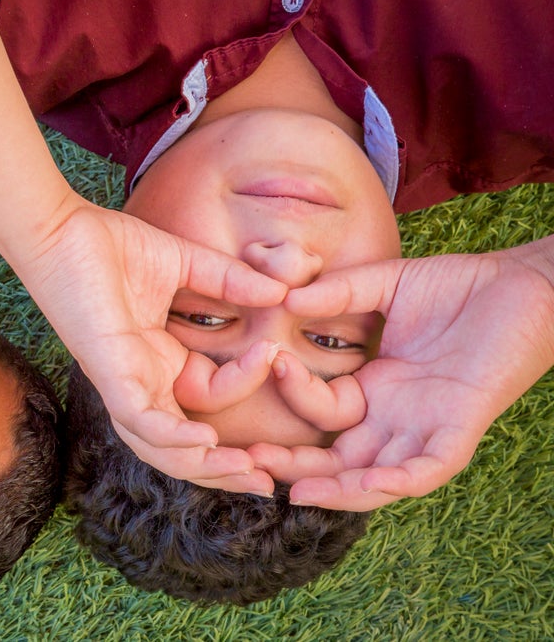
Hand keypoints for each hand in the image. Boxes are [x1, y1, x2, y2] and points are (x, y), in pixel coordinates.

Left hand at [17, 200, 287, 492]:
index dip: (245, 382)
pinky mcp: (105, 372)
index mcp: (155, 360)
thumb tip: (280, 291)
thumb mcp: (185, 264)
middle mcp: (139, 381)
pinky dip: (170, 437)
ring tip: (244, 472)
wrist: (61, 228)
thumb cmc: (110, 245)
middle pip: (181, 445)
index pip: (209, 395)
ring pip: (159, 447)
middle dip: (223, 468)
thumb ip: (230, 281)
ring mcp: (121, 381)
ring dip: (203, 466)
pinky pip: (138, 419)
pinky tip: (204, 441)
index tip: (271, 352)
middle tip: (265, 482)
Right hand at [252, 241, 553, 510]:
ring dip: (339, 490)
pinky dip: (399, 482)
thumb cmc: (462, 286)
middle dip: (295, 469)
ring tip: (297, 492)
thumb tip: (284, 298)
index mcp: (377, 389)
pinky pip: (428, 469)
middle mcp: (397, 418)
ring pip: (377, 479)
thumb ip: (338, 293)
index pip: (322, 410)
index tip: (270, 361)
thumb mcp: (385, 285)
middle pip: (338, 461)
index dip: (293, 394)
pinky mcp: (462, 428)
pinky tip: (370, 483)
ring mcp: (428, 427)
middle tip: (250, 465)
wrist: (528, 283)